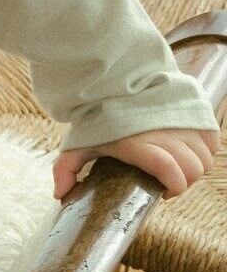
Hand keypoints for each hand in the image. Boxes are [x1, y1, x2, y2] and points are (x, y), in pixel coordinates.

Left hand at [52, 124, 221, 200]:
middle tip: (167, 181)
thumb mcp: (77, 141)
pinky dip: (204, 149)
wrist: (115, 77)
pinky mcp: (194, 112)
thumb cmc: (97, 114)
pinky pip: (211, 140)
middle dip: (183, 182)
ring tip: (177, 167)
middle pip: (192, 169)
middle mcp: (165, 133)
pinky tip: (187, 150)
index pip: (170, 171)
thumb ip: (66, 169)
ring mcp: (182, 122)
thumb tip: (60, 195)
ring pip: (204, 157)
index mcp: (139, 144)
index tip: (163, 193)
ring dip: (194, 167)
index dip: (174, 187)